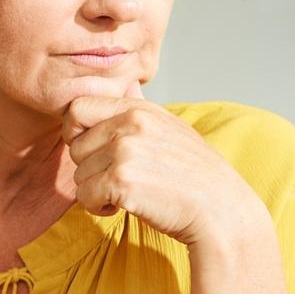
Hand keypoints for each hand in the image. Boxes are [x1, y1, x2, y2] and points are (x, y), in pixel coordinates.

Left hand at [62, 85, 264, 247]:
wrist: (220, 210)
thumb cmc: (193, 175)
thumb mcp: (170, 128)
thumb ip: (140, 108)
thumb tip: (128, 83)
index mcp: (139, 108)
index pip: (77, 109)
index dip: (76, 133)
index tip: (94, 152)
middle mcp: (130, 124)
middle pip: (74, 147)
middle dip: (90, 169)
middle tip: (119, 179)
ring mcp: (125, 151)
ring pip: (78, 175)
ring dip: (96, 191)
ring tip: (129, 192)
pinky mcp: (121, 181)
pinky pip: (84, 196)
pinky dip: (98, 208)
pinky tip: (124, 206)